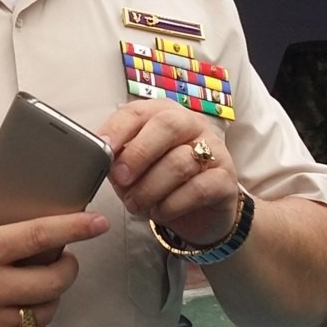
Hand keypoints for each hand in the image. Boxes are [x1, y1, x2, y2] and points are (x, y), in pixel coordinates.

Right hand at [0, 176, 107, 326]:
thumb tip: (7, 182)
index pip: (40, 236)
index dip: (75, 228)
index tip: (97, 224)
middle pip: (52, 281)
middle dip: (69, 266)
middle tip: (64, 257)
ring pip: (41, 313)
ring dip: (51, 295)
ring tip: (43, 280)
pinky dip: (26, 318)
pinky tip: (17, 302)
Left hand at [99, 100, 238, 246]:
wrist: (201, 215)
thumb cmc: (162, 184)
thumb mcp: (134, 169)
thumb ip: (119, 159)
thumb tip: (101, 157)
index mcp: (163, 114)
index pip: (138, 112)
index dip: (118, 128)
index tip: (102, 148)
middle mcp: (191, 125)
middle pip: (166, 125)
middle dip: (138, 153)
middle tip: (121, 179)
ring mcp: (213, 150)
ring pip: (180, 161)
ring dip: (150, 188)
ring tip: (135, 205)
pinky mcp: (225, 179)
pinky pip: (198, 189)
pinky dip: (172, 204)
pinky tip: (160, 212)